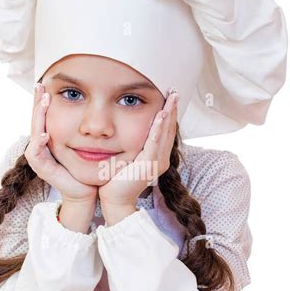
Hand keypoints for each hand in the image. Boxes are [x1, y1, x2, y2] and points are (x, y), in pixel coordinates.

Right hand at [24, 83, 97, 203]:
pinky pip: (35, 153)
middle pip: (35, 119)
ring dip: (37, 117)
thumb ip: (90, 126)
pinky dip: (39, 142)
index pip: (44, 114)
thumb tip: (99, 108)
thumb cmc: (90, 167)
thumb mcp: (89, 141)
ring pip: (33, 131)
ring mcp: (40, 157)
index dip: (43, 100)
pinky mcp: (42, 168)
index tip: (48, 83)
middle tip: (41, 85)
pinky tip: (46, 132)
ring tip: (44, 102)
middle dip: (37, 102)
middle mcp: (42, 145)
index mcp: (50, 138)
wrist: (87, 191)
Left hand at [98, 90, 178, 207]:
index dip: (169, 113)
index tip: (170, 96)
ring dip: (169, 114)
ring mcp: (157, 163)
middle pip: (170, 129)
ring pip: (165, 133)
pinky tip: (161, 115)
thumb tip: (128, 127)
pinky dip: (158, 128)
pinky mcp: (148, 165)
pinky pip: (154, 143)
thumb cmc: (116, 179)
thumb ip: (133, 144)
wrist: (114, 199)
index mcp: (158, 156)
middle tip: (175, 91)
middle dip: (173, 109)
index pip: (166, 130)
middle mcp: (162, 159)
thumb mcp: (128, 156)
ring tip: (172, 98)